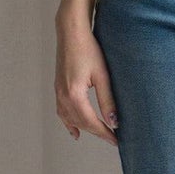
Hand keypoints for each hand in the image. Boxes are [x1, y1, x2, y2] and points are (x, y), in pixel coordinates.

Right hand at [55, 20, 118, 145]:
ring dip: (85, 128)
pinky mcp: (58, 87)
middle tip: (113, 138)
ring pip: (70, 119)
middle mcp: (63, 96)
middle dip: (97, 132)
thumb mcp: (102, 76)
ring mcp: (58, 92)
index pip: (92, 122)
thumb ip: (107, 100)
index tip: (116, 140)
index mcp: (74, 95)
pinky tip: (75, 131)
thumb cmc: (88, 49)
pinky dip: (68, 123)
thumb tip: (114, 122)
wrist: (71, 33)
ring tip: (99, 135)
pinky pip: (61, 112)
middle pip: (81, 123)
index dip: (105, 133)